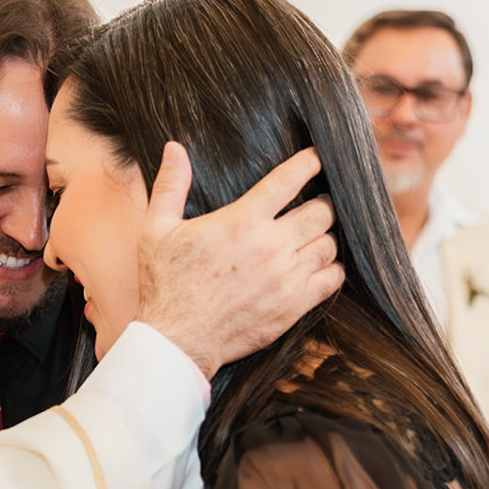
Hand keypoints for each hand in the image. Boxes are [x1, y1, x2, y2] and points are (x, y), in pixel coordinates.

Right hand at [134, 143, 342, 378]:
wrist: (177, 339)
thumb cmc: (165, 285)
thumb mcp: (156, 230)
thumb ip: (170, 186)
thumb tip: (174, 149)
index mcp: (242, 221)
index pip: (290, 179)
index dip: (309, 163)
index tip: (316, 158)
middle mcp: (270, 246)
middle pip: (321, 212)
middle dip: (322, 203)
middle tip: (315, 204)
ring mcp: (286, 277)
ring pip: (329, 245)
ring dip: (324, 237)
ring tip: (314, 236)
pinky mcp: (293, 306)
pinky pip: (332, 279)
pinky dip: (331, 270)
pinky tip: (320, 267)